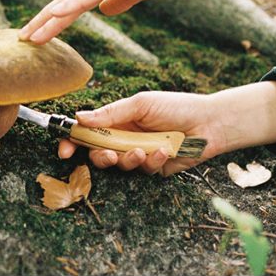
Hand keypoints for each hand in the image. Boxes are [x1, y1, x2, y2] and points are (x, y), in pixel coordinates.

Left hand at [19, 0, 217, 44]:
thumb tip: (105, 10)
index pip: (74, 2)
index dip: (53, 18)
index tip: (36, 35)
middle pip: (66, 0)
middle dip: (42, 20)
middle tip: (21, 39)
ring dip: (49, 16)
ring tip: (30, 34)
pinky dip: (73, 3)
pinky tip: (58, 13)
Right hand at [64, 82, 275, 176]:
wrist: (210, 122)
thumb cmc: (177, 107)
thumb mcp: (142, 103)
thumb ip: (111, 113)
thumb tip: (80, 117)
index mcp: (118, 121)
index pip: (88, 133)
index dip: (73, 141)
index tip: (65, 149)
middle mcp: (124, 139)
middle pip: (98, 154)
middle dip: (100, 156)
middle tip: (108, 154)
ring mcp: (138, 155)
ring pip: (119, 166)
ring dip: (128, 160)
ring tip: (143, 151)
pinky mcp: (152, 168)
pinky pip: (142, 171)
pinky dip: (151, 161)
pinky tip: (163, 151)